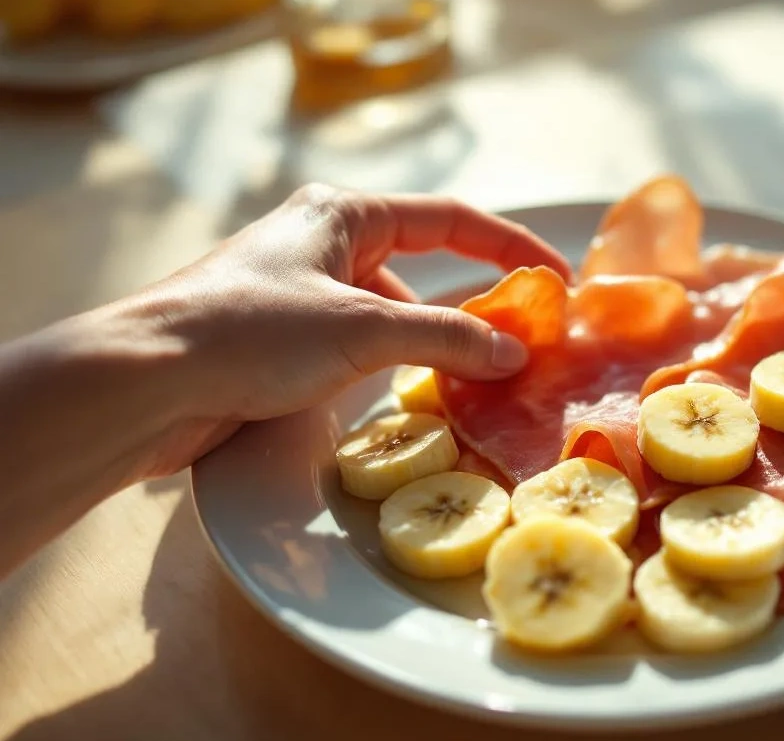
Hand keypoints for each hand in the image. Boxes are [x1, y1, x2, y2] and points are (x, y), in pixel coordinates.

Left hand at [120, 184, 572, 475]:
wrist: (146, 384)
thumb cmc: (250, 333)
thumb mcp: (362, 328)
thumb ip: (447, 338)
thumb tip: (515, 353)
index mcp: (344, 214)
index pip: (450, 220)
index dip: (509, 248)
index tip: (555, 281)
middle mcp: (325, 245)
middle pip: (423, 268)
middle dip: (473, 307)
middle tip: (521, 346)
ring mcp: (303, 294)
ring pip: (393, 314)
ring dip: (433, 345)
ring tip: (476, 382)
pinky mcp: (285, 342)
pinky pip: (363, 347)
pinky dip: (396, 368)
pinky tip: (415, 400)